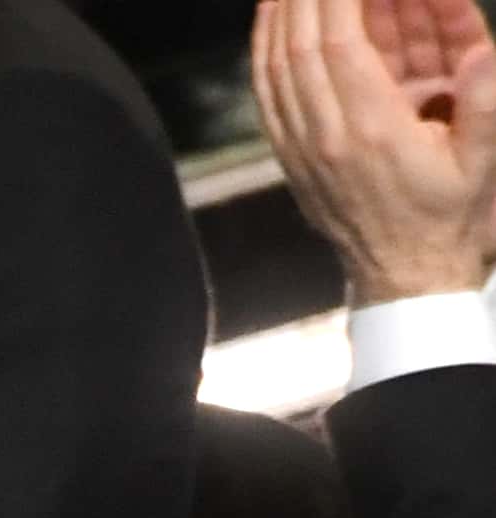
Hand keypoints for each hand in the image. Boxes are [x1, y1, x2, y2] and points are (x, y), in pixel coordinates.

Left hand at [254, 0, 495, 302]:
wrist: (405, 273)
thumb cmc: (447, 213)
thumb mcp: (482, 162)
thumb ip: (486, 105)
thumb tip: (483, 52)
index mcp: (371, 133)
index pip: (338, 47)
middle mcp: (325, 139)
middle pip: (298, 50)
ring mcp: (301, 150)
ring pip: (273, 72)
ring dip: (275, 20)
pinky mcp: (290, 158)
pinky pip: (266, 98)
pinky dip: (264, 55)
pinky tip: (269, 27)